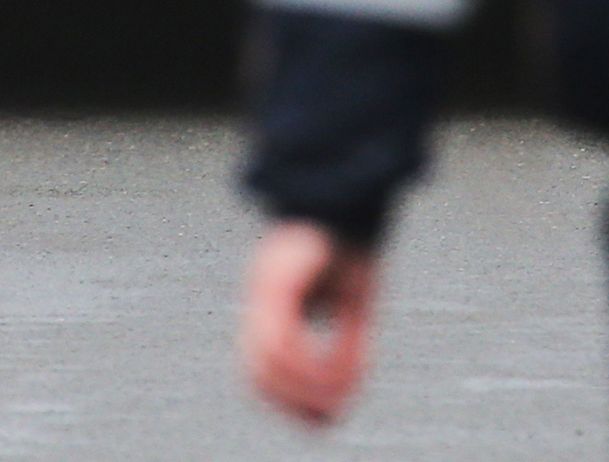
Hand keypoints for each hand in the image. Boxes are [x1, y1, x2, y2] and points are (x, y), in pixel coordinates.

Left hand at [239, 221, 380, 429]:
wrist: (349, 187)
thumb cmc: (350, 238)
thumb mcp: (350, 299)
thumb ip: (344, 339)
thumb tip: (343, 386)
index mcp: (271, 303)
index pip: (259, 370)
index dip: (286, 402)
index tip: (319, 421)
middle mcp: (261, 296)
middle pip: (258, 372)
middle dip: (297, 402)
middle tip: (330, 416)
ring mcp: (265, 285)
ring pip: (269, 359)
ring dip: (308, 384)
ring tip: (341, 393)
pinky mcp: (278, 276)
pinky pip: (284, 335)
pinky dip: (311, 359)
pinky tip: (339, 364)